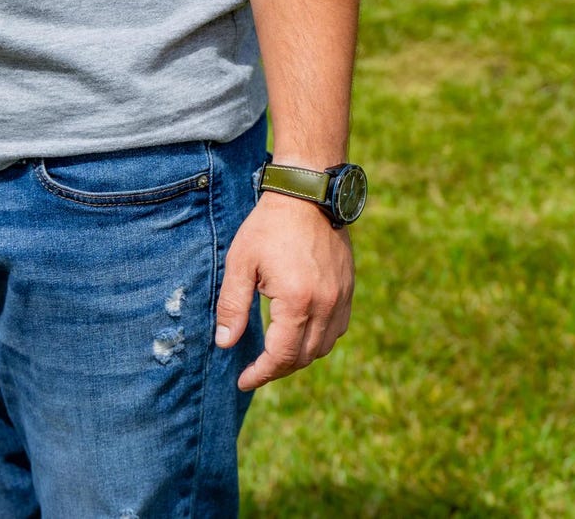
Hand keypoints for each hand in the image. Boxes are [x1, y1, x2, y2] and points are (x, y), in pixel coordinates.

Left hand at [215, 191, 354, 390]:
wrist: (307, 194)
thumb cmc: (269, 226)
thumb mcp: (240, 263)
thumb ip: (232, 307)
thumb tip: (225, 343)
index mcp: (297, 301)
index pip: (281, 356)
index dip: (261, 374)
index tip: (243, 380)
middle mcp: (325, 304)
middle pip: (305, 357)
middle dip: (278, 368)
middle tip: (256, 369)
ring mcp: (341, 297)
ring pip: (325, 346)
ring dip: (300, 357)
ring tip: (277, 354)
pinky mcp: (348, 288)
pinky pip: (338, 328)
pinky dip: (320, 339)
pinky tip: (301, 333)